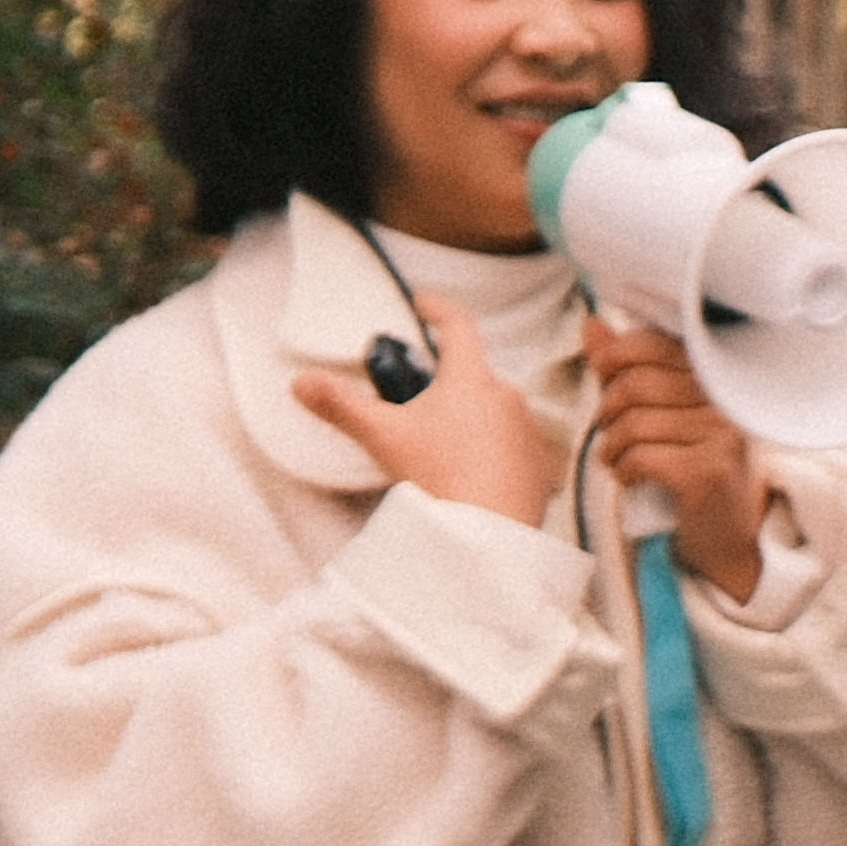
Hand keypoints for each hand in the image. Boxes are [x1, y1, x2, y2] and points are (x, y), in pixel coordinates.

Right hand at [289, 302, 557, 527]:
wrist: (486, 539)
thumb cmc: (439, 480)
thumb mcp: (383, 437)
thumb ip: (341, 405)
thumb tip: (301, 384)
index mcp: (471, 379)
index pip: (458, 325)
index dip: (439, 309)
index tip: (424, 306)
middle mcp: (508, 397)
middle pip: (476, 376)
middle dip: (452, 384)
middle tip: (425, 403)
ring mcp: (531, 433)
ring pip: (500, 413)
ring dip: (478, 421)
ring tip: (450, 449)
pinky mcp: (545, 469)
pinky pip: (520, 451)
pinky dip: (501, 455)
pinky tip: (482, 475)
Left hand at [589, 328, 767, 567]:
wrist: (732, 539)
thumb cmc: (695, 472)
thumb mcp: (664, 414)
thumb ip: (630, 367)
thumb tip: (591, 326)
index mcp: (715, 378)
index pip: (653, 343)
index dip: (615, 359)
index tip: (606, 382)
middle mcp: (724, 402)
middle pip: (637, 384)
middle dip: (608, 409)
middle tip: (609, 432)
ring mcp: (720, 437)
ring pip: (634, 423)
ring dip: (612, 446)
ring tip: (616, 460)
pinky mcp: (707, 473)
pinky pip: (641, 457)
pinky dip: (624, 469)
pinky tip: (630, 478)